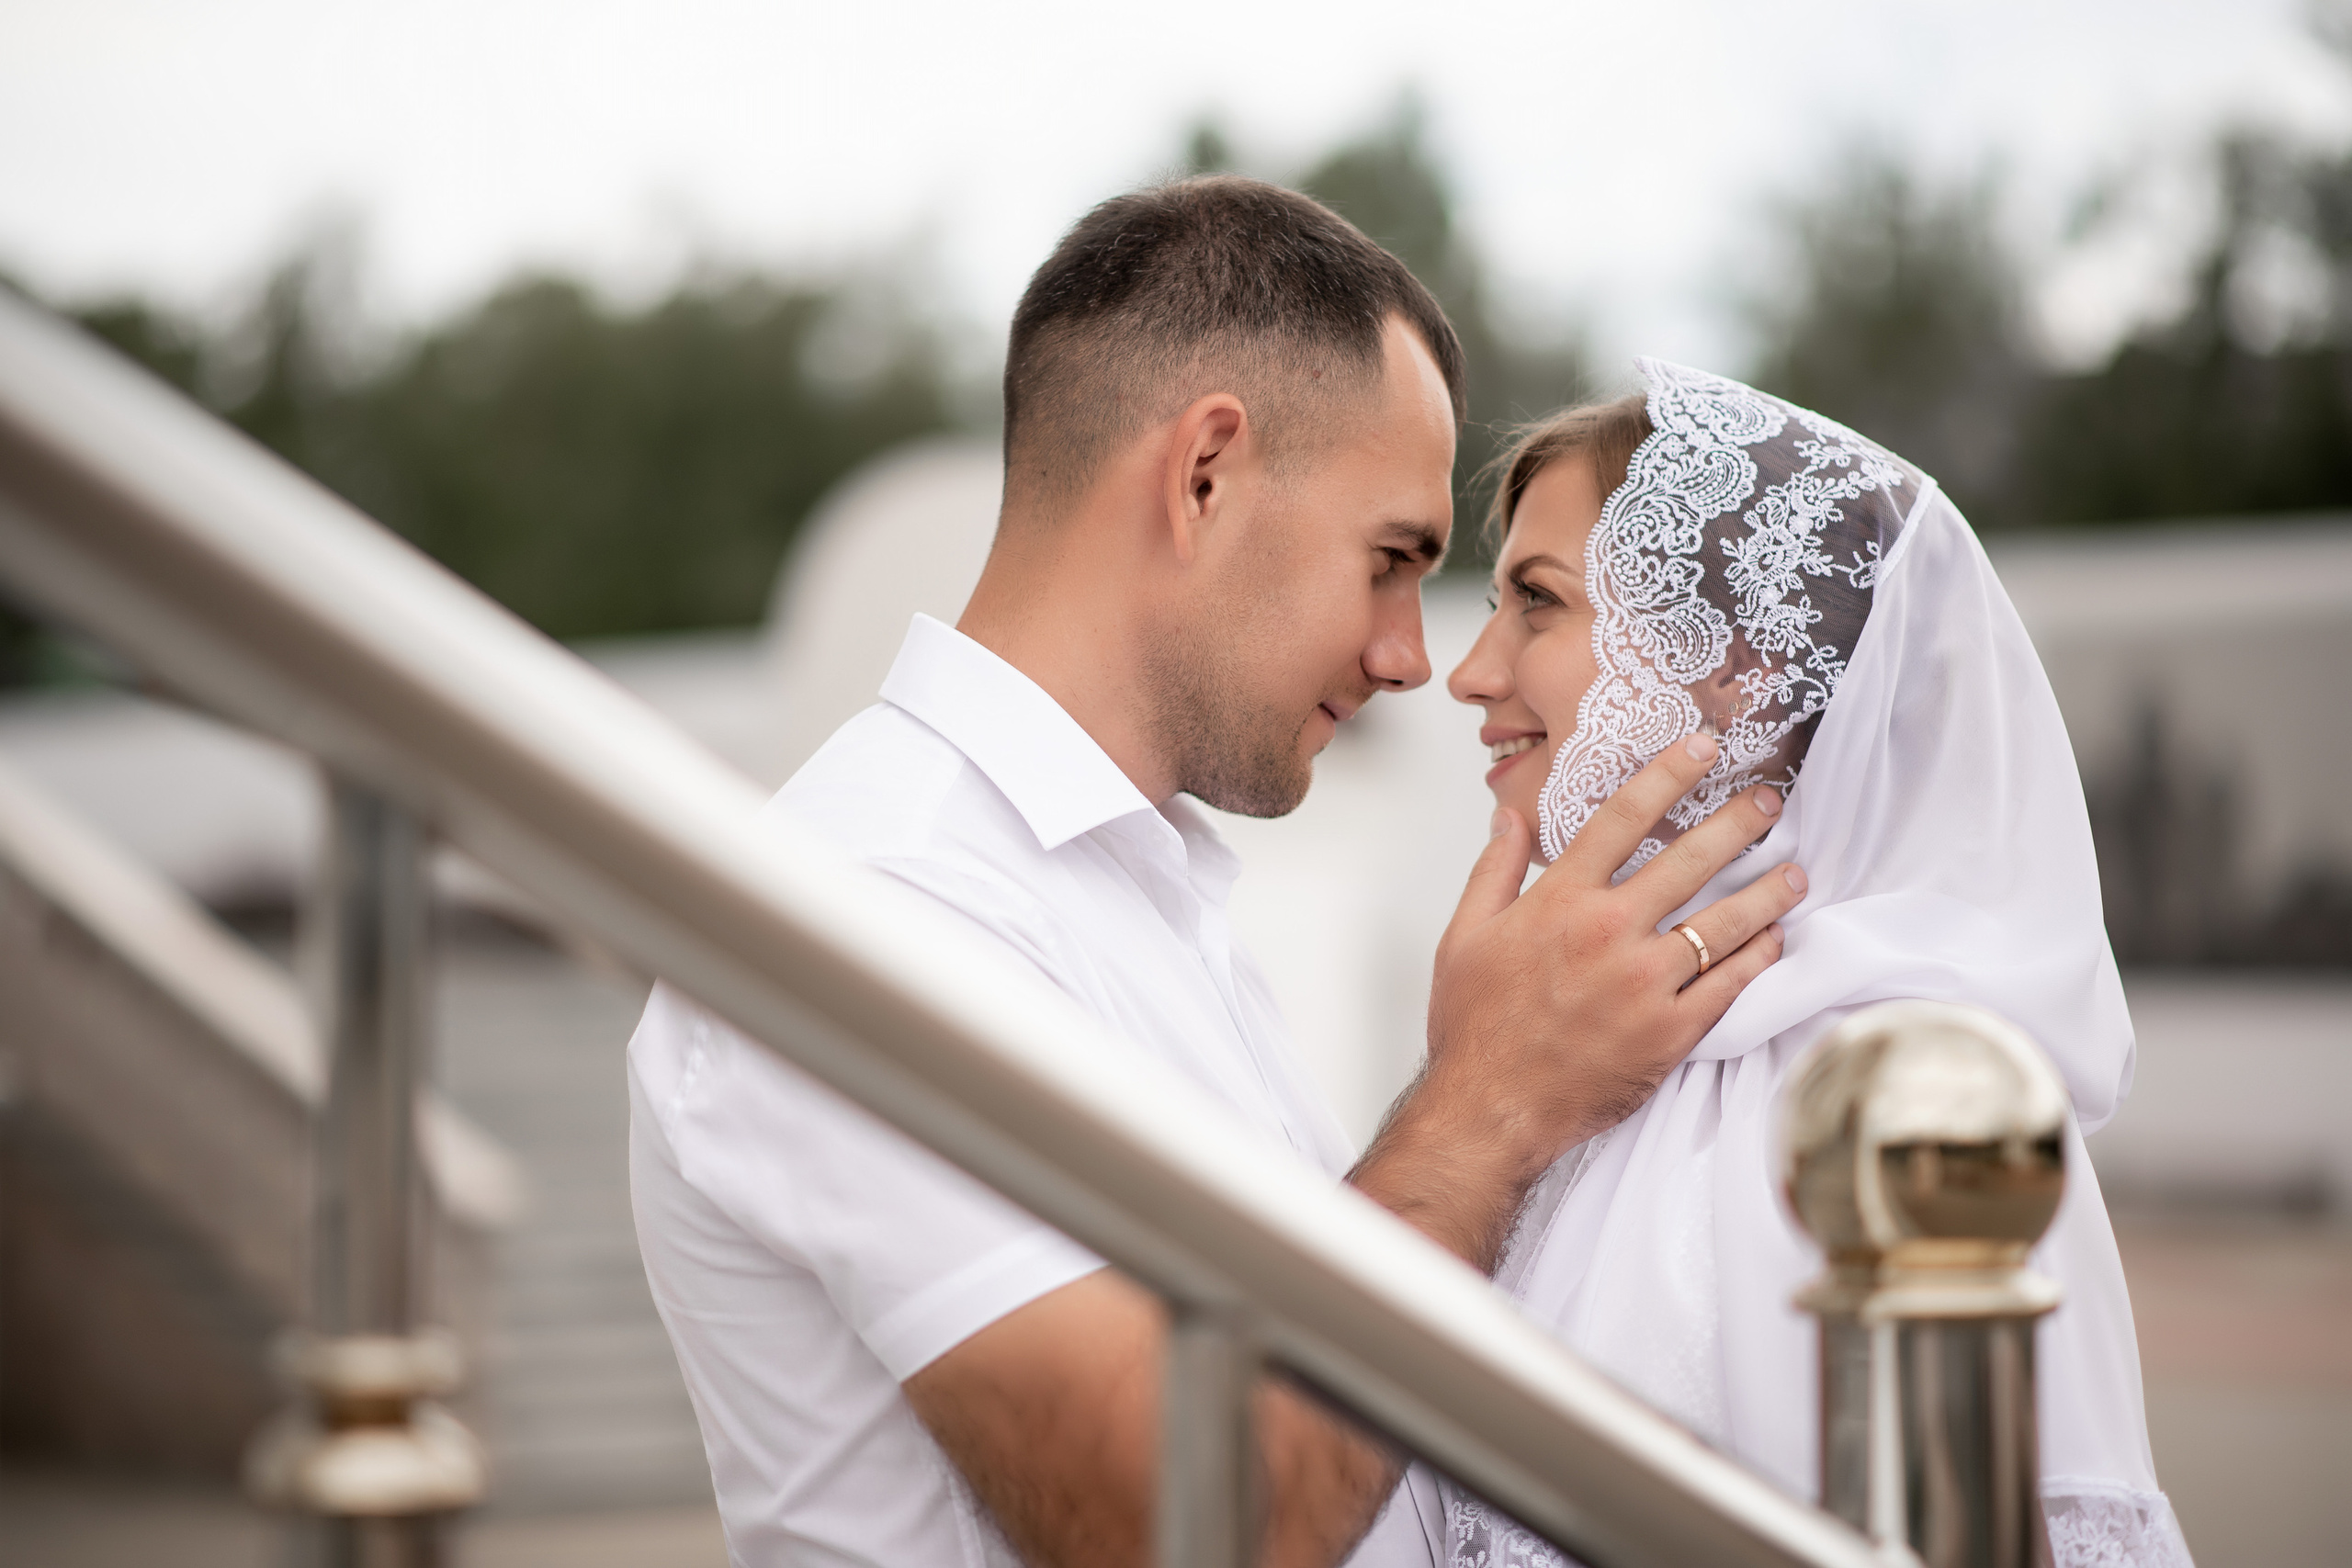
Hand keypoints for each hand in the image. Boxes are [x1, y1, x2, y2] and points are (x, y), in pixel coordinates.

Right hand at [1355, 734, 1804, 1267]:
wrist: (1490, 1110)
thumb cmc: (1475, 1028)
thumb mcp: (1463, 937)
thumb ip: (1493, 870)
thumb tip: (1508, 817)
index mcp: (1559, 902)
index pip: (1622, 818)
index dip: (1667, 775)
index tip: (1701, 747)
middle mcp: (1608, 933)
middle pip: (1689, 860)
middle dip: (1737, 824)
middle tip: (1768, 802)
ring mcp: (1644, 983)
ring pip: (1723, 923)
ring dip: (1766, 891)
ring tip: (1793, 872)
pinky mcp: (1670, 1032)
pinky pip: (1729, 985)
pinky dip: (1758, 957)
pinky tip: (1775, 939)